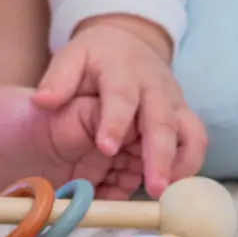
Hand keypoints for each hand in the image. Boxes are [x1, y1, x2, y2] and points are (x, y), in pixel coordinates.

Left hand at [32, 14, 207, 197]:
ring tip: (165, 194)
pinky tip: (171, 186)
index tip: (105, 147)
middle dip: (159, 155)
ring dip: (181, 165)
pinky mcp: (184, 115)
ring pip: (190, 133)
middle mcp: (154, 86)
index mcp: (122, 70)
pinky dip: (188, 165)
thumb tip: (42, 101)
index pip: (121, 97)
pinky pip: (195, 142)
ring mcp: (173, 101)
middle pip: (162, 121)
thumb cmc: (95, 56)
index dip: (115, 123)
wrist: (127, 42)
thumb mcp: (71, 57)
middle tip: (153, 188)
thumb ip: (58, 79)